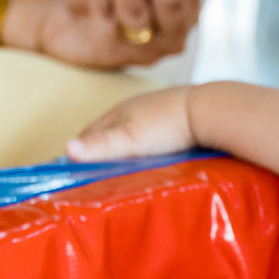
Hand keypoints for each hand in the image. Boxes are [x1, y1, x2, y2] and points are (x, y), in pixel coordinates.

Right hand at [66, 85, 196, 161]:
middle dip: (101, 148)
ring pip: (134, 130)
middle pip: (110, 130)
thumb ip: (100, 145)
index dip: (80, 150)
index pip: (89, 132)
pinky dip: (150, 144)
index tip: (73, 170)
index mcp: (119, 111)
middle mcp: (136, 107)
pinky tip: (155, 155)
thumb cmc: (168, 126)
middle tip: (95, 170)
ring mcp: (159, 110)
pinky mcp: (179, 118)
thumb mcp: (130, 139)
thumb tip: (66, 150)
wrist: (212, 111)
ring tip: (124, 166)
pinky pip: (157, 133)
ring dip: (126, 146)